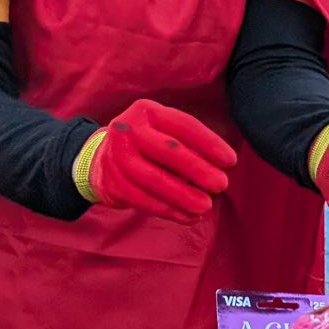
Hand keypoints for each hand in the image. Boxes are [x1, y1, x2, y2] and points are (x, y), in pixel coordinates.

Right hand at [89, 99, 236, 220]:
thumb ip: (188, 143)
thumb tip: (222, 166)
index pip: (183, 125)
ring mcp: (117, 157)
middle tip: (221, 185)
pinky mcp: (113, 183)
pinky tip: (188, 217)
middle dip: (199, 170)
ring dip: (184, 196)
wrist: (98, 161)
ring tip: (206, 205)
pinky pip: (145, 200)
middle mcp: (129, 129)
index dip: (209, 144)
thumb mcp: (161, 131)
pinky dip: (170, 211)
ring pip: (156, 180)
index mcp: (147, 111)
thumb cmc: (145, 145)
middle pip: (169, 151)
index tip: (230, 161)